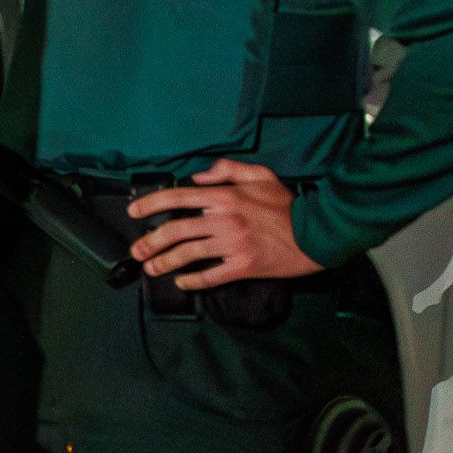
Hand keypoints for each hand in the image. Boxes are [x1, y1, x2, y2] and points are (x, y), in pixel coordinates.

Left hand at [126, 158, 321, 287]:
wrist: (318, 233)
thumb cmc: (287, 204)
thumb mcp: (260, 175)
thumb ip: (227, 170)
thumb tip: (197, 177)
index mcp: (225, 196)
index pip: (177, 197)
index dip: (151, 203)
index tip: (134, 212)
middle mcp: (224, 219)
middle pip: (176, 230)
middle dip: (150, 241)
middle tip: (136, 250)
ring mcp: (233, 245)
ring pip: (188, 254)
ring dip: (164, 262)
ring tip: (151, 268)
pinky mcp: (244, 266)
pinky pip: (211, 276)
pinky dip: (193, 281)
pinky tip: (182, 282)